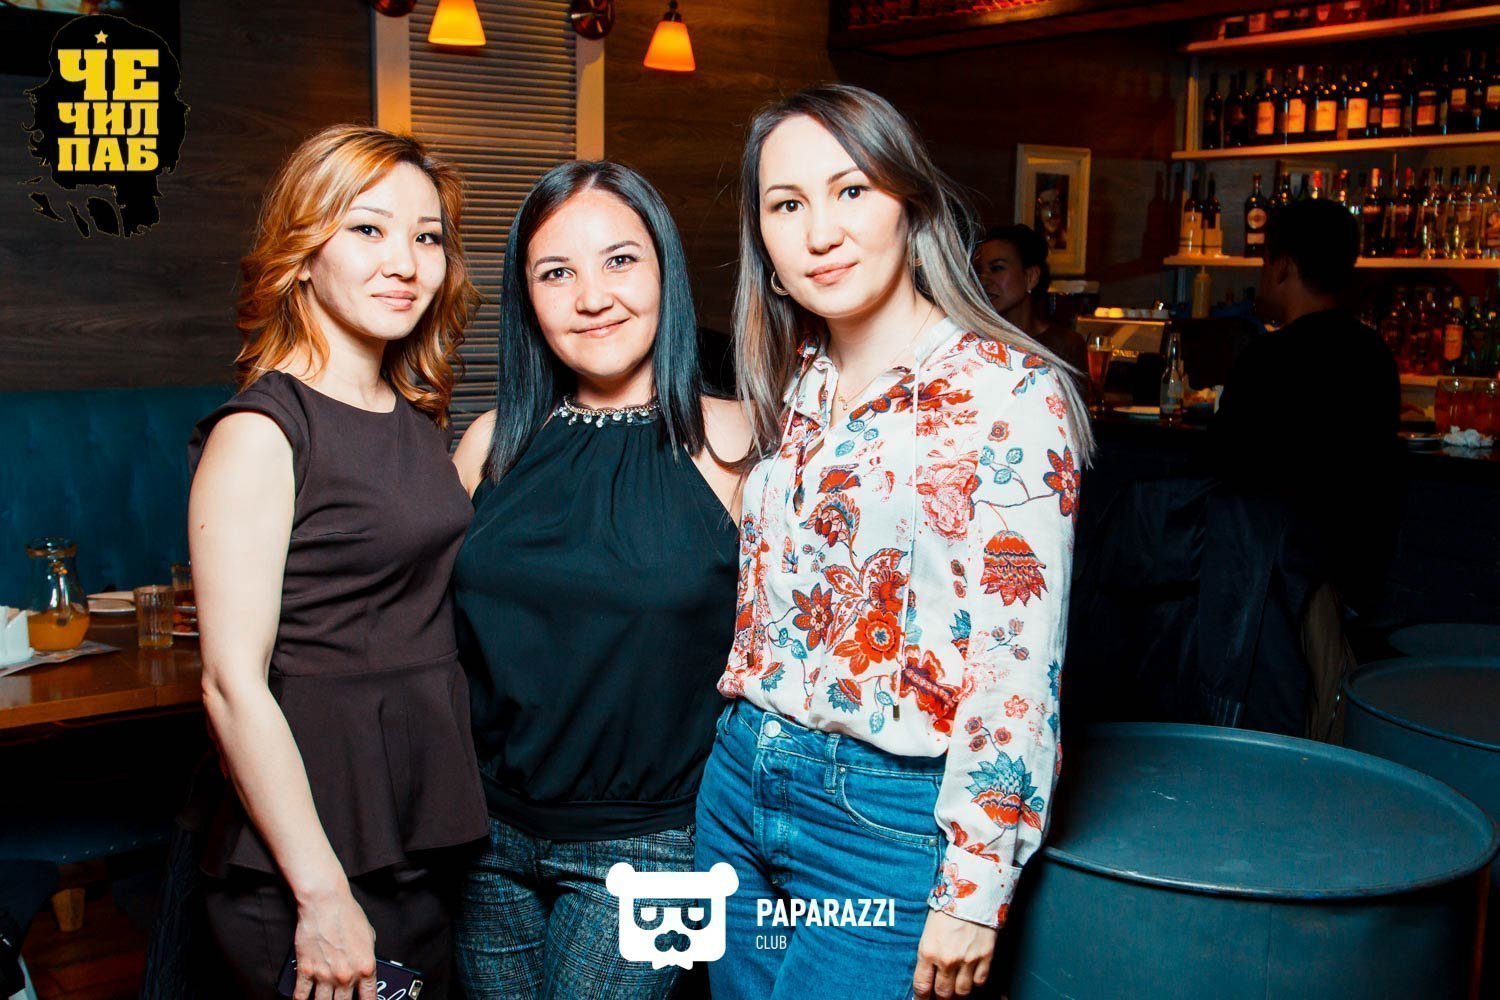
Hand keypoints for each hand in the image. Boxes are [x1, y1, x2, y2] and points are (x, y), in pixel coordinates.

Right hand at [292, 884, 377, 999]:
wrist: (326, 902)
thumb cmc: (348, 914)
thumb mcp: (369, 937)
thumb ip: (367, 957)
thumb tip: (365, 970)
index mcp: (365, 967)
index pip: (369, 997)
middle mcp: (345, 976)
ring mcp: (324, 975)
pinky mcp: (306, 971)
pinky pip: (301, 996)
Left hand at [912, 909, 996, 998]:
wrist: (972, 891)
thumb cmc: (947, 907)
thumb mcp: (928, 931)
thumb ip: (928, 954)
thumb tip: (928, 974)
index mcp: (928, 951)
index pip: (922, 986)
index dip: (921, 998)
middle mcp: (947, 960)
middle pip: (943, 994)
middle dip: (940, 997)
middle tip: (939, 995)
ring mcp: (968, 960)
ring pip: (962, 992)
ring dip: (957, 992)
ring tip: (955, 987)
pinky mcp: (985, 957)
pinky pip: (980, 982)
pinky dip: (975, 982)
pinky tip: (970, 976)